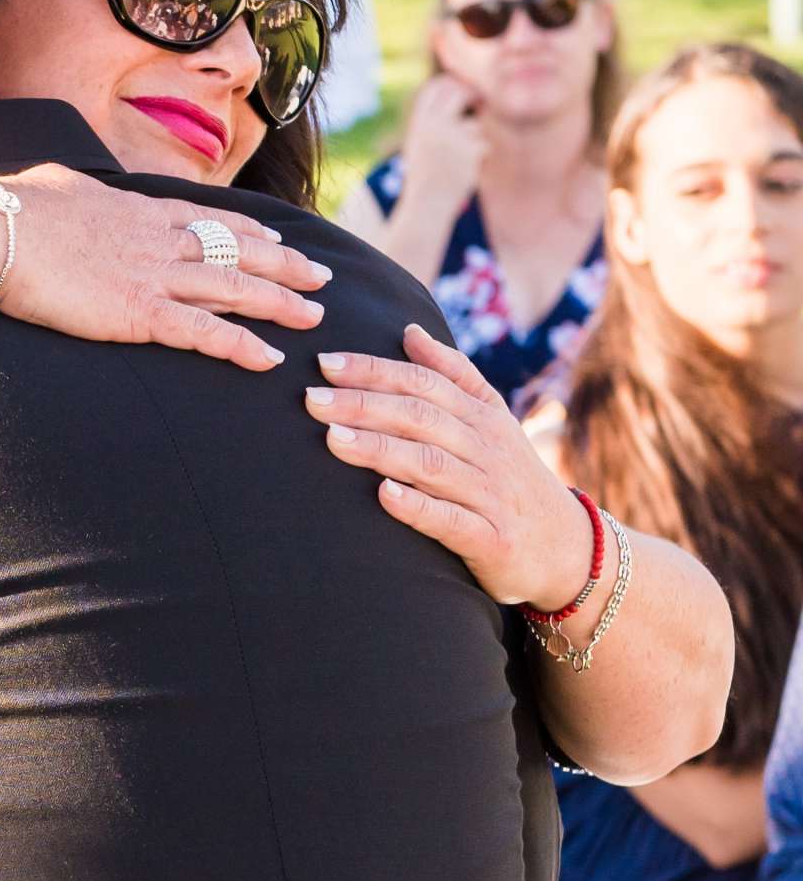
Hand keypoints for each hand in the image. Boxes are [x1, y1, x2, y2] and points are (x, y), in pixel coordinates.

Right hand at [0, 164, 327, 373]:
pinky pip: (203, 332)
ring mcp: (153, 276)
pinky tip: (270, 358)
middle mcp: (160, 239)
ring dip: (280, 303)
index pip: (212, 219)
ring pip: (235, 288)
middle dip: (286, 265)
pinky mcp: (138, 313)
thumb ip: (88, 195)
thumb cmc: (15, 208)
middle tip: (322, 277)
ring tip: (315, 316)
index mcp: (142, 209)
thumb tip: (78, 192)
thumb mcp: (64, 186)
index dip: (252, 231)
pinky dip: (240, 346)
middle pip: (239, 251)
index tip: (280, 237)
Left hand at [305, 322, 596, 604]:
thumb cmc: (511, 479)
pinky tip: (384, 496)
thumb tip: (409, 331)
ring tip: (333, 438)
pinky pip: (452, 522)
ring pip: (431, 465)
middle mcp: (486, 448)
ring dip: (380, 450)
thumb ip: (453, 375)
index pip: (424, 382)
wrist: (568, 548)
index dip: (375, 370)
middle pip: (421, 417)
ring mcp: (490, 494)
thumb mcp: (491, 420)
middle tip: (311, 398)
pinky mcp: (492, 541)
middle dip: (364, 404)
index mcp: (481, 416)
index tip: (325, 363)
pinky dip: (417, 508)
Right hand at [398, 76, 486, 220]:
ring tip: (460, 161)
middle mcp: (434, 125)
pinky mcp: (470, 150)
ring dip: (474, 141)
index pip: (435, 88)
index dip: (450, 82)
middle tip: (481, 100)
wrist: (427, 204)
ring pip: (475, 125)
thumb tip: (458, 93)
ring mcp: (452, 137)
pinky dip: (479, 158)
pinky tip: (465, 171)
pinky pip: (484, 145)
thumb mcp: (420, 144)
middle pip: (459, 92)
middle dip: (472, 93)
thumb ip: (433, 120)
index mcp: (419, 123)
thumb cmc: (425, 175)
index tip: (461, 85)